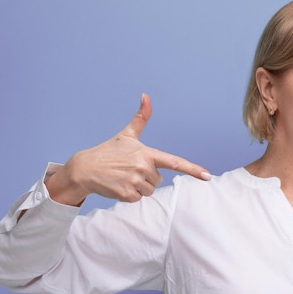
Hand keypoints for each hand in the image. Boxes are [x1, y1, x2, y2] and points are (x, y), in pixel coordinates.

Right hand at [46, 94, 210, 205]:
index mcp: (146, 153)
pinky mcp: (126, 194)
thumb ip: (141, 117)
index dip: (193, 169)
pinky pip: (138, 198)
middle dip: (145, 177)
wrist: (84, 168)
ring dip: (138, 187)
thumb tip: (146, 94)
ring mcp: (134, 181)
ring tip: (123, 177)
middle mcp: (142, 167)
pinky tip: (118, 185)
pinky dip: (129, 195)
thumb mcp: (127, 134)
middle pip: (157, 179)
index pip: (174, 162)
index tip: (208, 176)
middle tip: (128, 169)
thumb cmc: (109, 151)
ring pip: (149, 190)